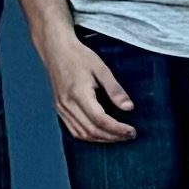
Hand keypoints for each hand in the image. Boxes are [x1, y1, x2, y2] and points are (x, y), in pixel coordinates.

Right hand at [41, 21, 135, 145]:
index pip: (100, 120)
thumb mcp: (101, 68)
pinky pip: (74, 130)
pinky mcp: (59, 109)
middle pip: (92, 130)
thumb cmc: (79, 56)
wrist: (56, 50)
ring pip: (83, 134)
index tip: (132, 131)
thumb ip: (115, 89)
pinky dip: (89, 136)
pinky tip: (101, 134)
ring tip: (118, 136)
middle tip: (129, 135)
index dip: (118, 129)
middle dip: (113, 136)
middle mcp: (67, 104)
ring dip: (102, 139)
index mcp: (78, 94)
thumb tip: (129, 108)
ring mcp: (61, 108)